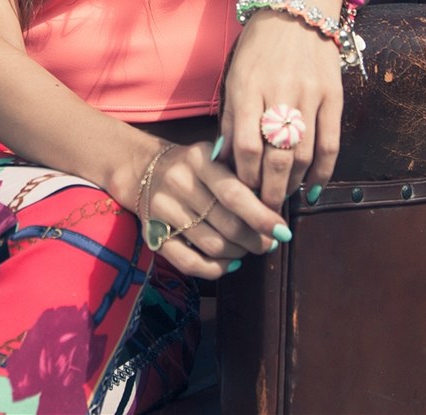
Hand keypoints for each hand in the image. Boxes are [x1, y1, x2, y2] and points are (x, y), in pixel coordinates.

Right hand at [138, 140, 285, 278]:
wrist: (143, 168)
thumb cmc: (194, 166)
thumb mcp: (215, 157)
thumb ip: (241, 176)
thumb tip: (275, 211)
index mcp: (199, 159)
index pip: (235, 194)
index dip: (262, 217)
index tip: (282, 231)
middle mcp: (178, 182)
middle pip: (227, 225)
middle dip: (256, 240)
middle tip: (269, 243)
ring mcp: (163, 209)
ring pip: (213, 246)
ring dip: (239, 253)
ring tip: (248, 248)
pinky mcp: (152, 233)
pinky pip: (189, 263)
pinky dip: (216, 269)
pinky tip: (230, 262)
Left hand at [220, 11, 342, 207]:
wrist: (297, 10)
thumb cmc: (258, 47)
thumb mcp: (235, 77)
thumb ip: (232, 120)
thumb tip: (224, 162)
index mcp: (249, 88)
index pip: (247, 147)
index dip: (244, 177)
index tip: (241, 193)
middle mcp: (281, 93)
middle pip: (277, 158)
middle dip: (268, 191)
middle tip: (263, 210)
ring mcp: (311, 95)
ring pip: (304, 155)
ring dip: (293, 184)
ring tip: (282, 197)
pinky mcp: (334, 96)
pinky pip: (331, 144)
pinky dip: (323, 172)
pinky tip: (312, 188)